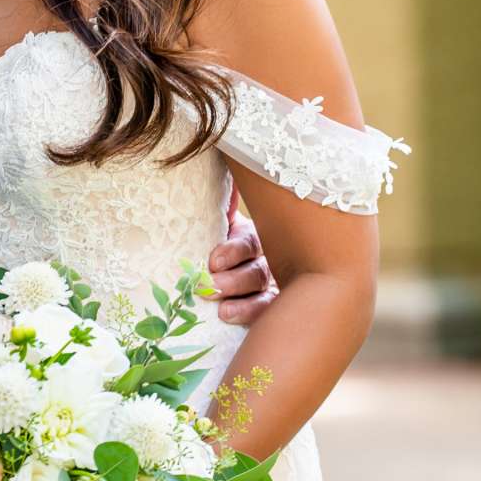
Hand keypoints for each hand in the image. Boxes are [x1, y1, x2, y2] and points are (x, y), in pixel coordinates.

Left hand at [207, 201, 276, 328]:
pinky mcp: (268, 311)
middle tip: (210, 286)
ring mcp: (270, 288)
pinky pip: (265, 315)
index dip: (233, 251)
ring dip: (243, 303)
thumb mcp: (213, 225)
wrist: (211, 272)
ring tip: (222, 310)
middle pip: (257, 272)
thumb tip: (218, 162)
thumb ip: (218, 203)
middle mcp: (267, 261)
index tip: (214, 261)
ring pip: (264, 295)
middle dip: (234, 280)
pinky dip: (249, 316)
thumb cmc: (209, 244)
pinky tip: (230, 318)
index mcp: (251, 238)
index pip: (249, 242)